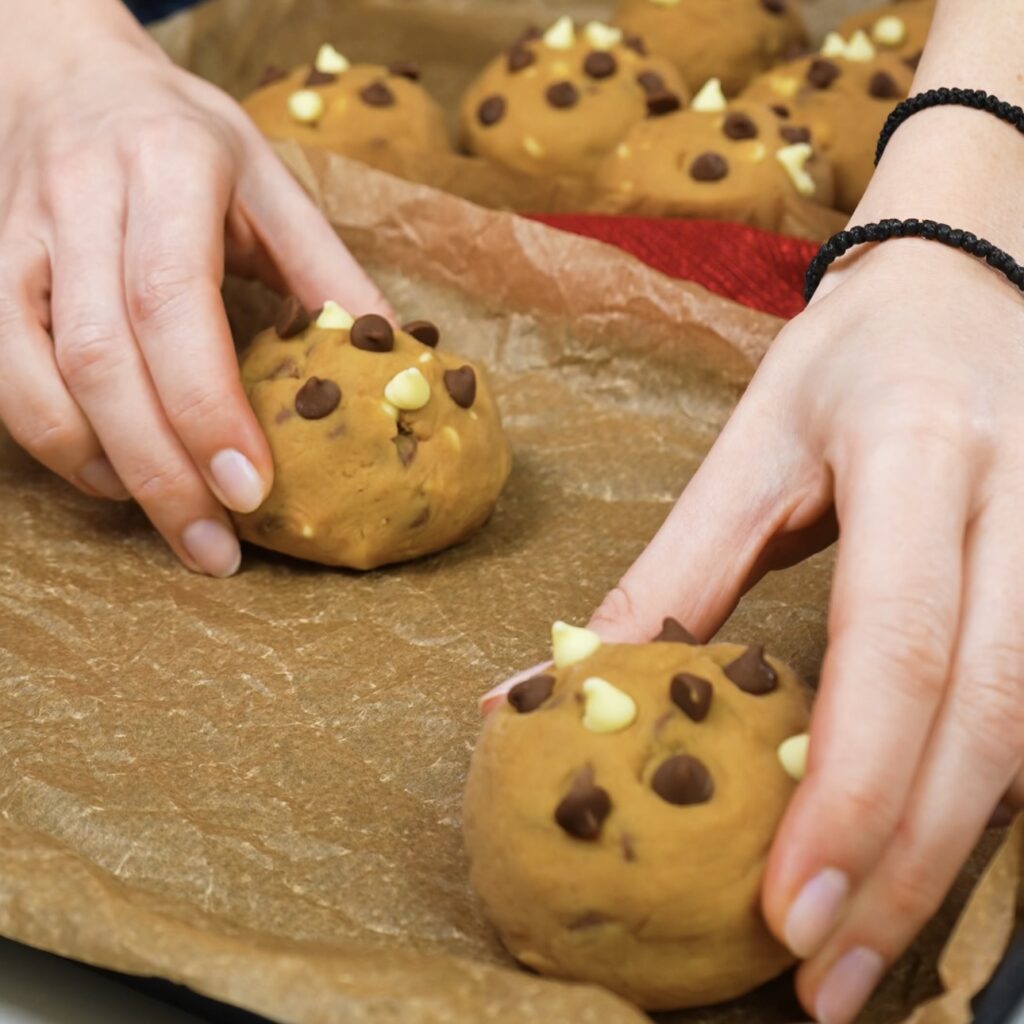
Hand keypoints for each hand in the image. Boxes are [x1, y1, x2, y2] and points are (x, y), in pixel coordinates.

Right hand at [0, 0, 388, 575]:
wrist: (66, 77)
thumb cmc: (184, 137)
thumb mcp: (270, 183)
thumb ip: (326, 272)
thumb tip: (395, 362)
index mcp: (170, 169)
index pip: (173, 302)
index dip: (208, 407)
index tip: (255, 489)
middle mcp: (82, 201)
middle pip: (107, 359)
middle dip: (164, 471)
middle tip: (219, 548)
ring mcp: (19, 241)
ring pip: (43, 376)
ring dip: (110, 470)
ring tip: (178, 527)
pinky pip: (3, 376)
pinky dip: (56, 442)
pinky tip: (113, 478)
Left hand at [589, 240, 1023, 1022]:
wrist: (970, 285)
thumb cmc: (846, 366)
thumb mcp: (747, 451)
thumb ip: (666, 578)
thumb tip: (548, 689)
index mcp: (918, 457)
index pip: (898, 647)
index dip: (850, 789)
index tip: (785, 907)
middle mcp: (1022, 502)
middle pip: (990, 716)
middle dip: (907, 863)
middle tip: (826, 978)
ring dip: (952, 851)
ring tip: (870, 948)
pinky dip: (988, 794)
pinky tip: (927, 854)